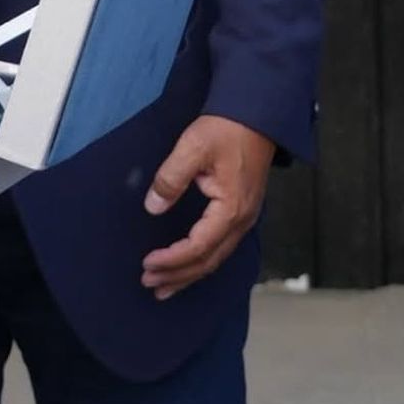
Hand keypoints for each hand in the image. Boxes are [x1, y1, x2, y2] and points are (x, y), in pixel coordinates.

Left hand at [141, 115, 274, 300]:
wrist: (256, 116)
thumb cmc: (226, 129)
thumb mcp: (193, 147)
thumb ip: (171, 177)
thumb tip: (153, 206)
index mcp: (231, 208)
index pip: (199, 246)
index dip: (172, 259)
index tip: (147, 263)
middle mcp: (241, 220)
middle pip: (208, 260)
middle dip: (178, 275)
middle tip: (149, 283)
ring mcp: (244, 218)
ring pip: (216, 258)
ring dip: (189, 274)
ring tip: (164, 287)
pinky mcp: (240, 212)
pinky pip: (220, 247)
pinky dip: (200, 261)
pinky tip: (187, 267)